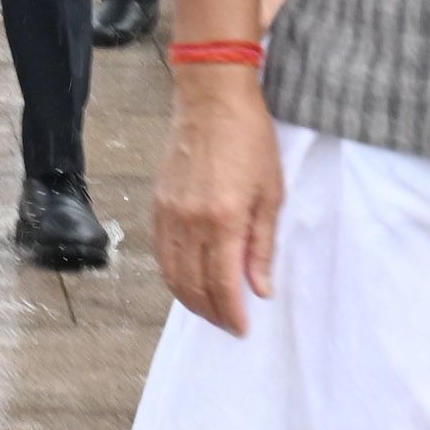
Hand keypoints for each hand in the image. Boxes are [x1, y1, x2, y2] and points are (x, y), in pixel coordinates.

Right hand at [153, 73, 285, 333]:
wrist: (212, 100)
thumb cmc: (249, 140)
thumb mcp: (271, 194)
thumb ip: (262, 245)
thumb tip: (261, 288)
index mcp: (222, 220)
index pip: (222, 284)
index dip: (232, 313)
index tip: (242, 329)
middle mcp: (189, 221)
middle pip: (193, 285)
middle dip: (211, 313)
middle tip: (229, 325)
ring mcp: (168, 213)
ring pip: (171, 273)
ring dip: (190, 299)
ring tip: (210, 310)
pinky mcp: (158, 203)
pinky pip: (161, 252)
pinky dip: (173, 274)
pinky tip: (188, 280)